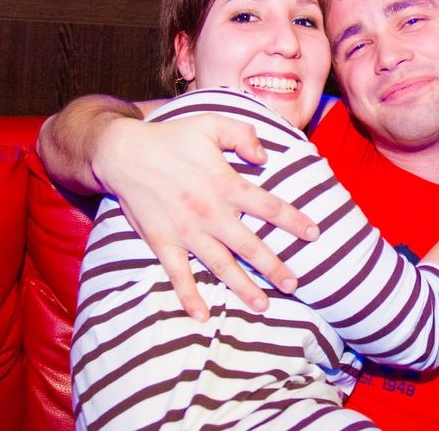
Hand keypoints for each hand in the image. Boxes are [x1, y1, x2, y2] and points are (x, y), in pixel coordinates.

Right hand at [92, 113, 318, 320]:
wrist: (123, 153)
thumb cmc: (172, 137)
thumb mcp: (211, 123)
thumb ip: (243, 135)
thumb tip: (265, 157)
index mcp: (224, 184)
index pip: (268, 206)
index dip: (294, 221)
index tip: (315, 235)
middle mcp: (209, 212)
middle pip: (249, 245)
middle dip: (274, 267)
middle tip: (295, 284)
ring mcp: (185, 231)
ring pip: (220, 265)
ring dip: (242, 287)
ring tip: (263, 306)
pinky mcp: (162, 242)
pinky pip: (178, 274)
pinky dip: (189, 296)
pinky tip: (203, 316)